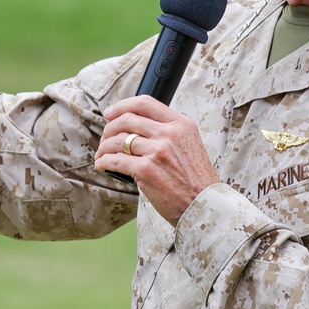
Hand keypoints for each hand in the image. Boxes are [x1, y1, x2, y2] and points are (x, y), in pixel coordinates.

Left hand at [95, 95, 219, 225]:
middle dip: (110, 128)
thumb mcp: (189, 144)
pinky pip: (116, 160)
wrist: (205, 206)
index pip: (145, 103)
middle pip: (127, 119)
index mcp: (181, 124)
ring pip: (119, 140)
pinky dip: (105, 161)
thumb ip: (168, 132)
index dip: (122, 106)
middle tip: (105, 137)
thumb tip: (136, 128)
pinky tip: (102, 164)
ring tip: (102, 153)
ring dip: (105, 146)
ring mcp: (157, 151)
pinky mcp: (146, 169)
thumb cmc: (196, 180)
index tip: (110, 113)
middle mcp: (169, 133)